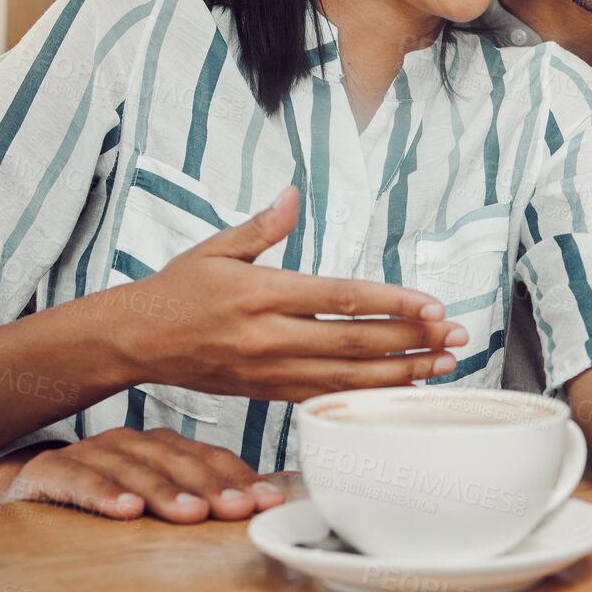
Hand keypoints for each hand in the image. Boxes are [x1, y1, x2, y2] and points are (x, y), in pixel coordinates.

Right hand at [0, 429, 287, 522]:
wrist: (29, 486)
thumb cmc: (107, 490)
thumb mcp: (160, 492)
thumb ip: (214, 492)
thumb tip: (283, 489)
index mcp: (162, 446)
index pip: (209, 457)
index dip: (241, 477)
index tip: (268, 501)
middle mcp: (131, 443)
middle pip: (177, 461)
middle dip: (211, 486)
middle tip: (237, 509)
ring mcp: (92, 453)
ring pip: (133, 469)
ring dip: (163, 491)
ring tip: (190, 513)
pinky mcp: (50, 471)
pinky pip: (78, 479)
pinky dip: (102, 494)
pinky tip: (125, 511)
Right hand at [111, 186, 467, 400]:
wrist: (136, 341)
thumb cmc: (178, 289)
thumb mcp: (216, 247)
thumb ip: (262, 226)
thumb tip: (293, 194)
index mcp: (260, 293)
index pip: (340, 299)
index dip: (391, 303)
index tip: (432, 305)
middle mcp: (268, 336)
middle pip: (353, 342)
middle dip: (412, 340)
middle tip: (456, 336)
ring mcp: (268, 370)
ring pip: (346, 377)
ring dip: (401, 373)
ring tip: (443, 366)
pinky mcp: (265, 392)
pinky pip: (325, 397)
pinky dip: (366, 395)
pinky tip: (400, 390)